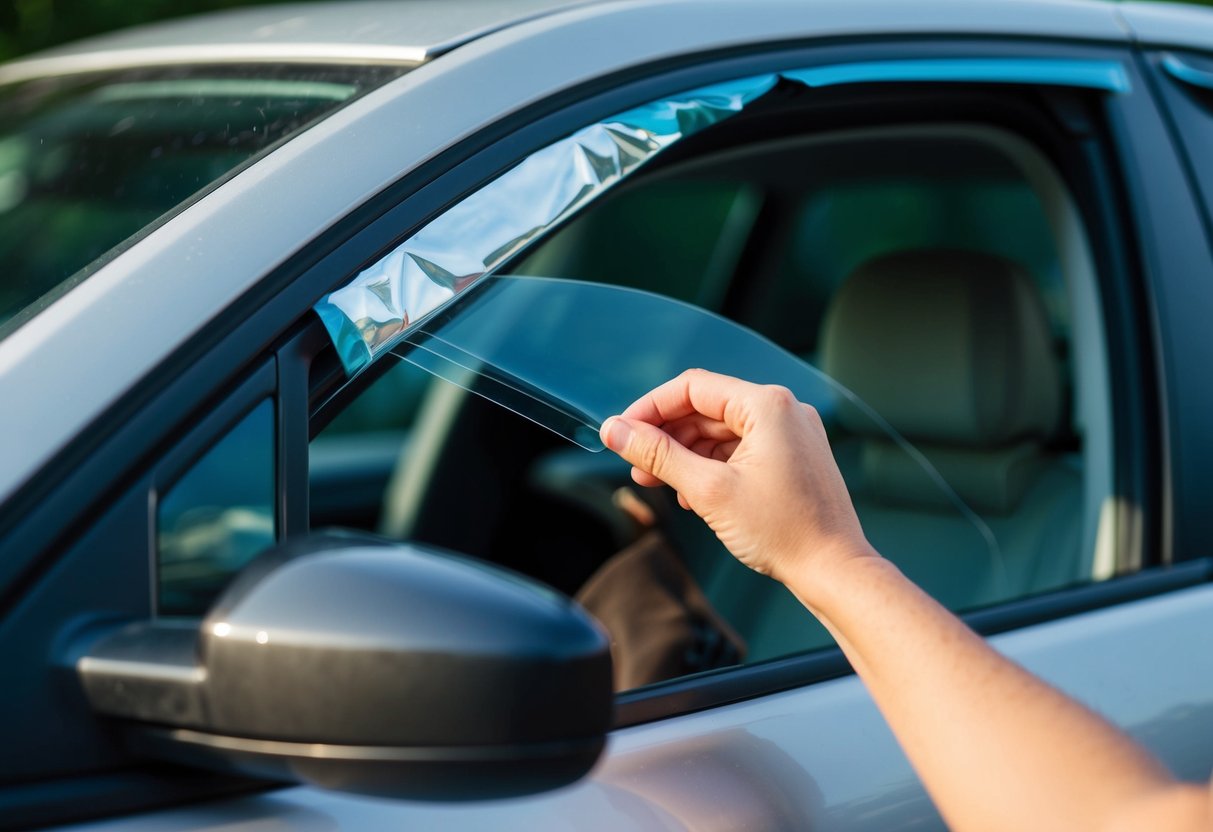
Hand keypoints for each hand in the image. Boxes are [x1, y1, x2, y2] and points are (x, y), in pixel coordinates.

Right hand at [600, 369, 874, 587]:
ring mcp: (791, 435)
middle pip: (706, 410)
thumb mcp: (708, 491)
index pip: (692, 389)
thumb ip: (658, 456)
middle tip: (635, 465)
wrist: (834, 571)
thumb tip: (617, 432)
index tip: (622, 432)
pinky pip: (740, 451)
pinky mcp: (792, 459)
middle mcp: (783, 411)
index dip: (650, 409)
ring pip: (721, 433)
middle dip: (666, 437)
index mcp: (767, 405)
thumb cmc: (784, 531)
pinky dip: (711, 466)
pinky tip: (690, 493)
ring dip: (685, 455)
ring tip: (656, 483)